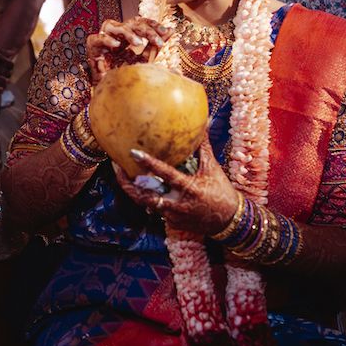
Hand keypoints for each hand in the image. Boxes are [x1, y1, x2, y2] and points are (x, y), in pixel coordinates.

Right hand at [0, 38, 11, 89]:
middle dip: (7, 73)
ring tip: (3, 80)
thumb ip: (1, 50)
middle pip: (7, 73)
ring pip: (2, 81)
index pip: (10, 65)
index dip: (10, 66)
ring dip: (4, 81)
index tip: (8, 67)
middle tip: (5, 73)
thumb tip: (12, 53)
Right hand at [84, 17, 168, 85]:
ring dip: (128, 33)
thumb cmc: (122, 74)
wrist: (106, 89)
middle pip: (131, 23)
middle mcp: (115, 33)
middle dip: (146, 30)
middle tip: (159, 41)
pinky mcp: (92, 45)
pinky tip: (117, 45)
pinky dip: (108, 40)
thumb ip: (154, 47)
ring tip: (138, 43)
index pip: (141, 23)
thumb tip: (171, 32)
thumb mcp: (141, 60)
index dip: (154, 25)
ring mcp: (103, 37)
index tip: (168, 31)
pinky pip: (98, 38)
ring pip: (114, 25)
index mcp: (127, 34)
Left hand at [113, 142, 238, 236]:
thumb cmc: (221, 190)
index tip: (133, 152)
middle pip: (145, 196)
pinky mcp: (171, 222)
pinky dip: (145, 197)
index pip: (165, 174)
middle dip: (128, 184)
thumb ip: (203, 146)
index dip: (148, 163)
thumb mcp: (212, 167)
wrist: (228, 221)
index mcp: (189, 188)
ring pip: (146, 204)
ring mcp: (173, 215)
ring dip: (132, 190)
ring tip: (121, 175)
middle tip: (116, 168)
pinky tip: (136, 185)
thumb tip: (204, 122)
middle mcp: (178, 204)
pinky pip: (153, 209)